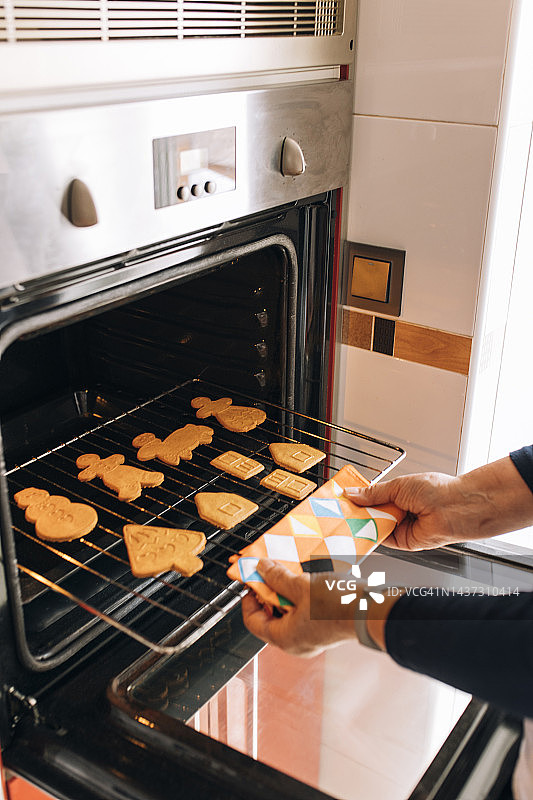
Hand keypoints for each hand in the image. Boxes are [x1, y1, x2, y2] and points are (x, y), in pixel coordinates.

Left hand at [241, 559, 356, 656]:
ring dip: (286, 594)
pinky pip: (303, 615)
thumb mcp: (300, 585)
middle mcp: (295, 643)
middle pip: (270, 617)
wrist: (370, 612)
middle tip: (270, 575)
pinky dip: (300, 599)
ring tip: (291, 575)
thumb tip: (262, 569)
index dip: (248, 599)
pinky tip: (307, 583)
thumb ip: (277, 577)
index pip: (252, 621)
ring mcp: (310, 639)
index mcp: (283, 638)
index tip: (251, 581)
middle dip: (269, 594)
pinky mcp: (323, 631)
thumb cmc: (336, 605)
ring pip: (288, 615)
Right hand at [345, 456, 532, 549]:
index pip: (372, 497)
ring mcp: (401, 527)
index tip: (341, 497)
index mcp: (400, 494)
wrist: (456, 507)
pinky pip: (381, 539)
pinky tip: (357, 530)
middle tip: (336, 510)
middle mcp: (400, 511)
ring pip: (373, 527)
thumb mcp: (398, 486)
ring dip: (359, 524)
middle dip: (354, 512)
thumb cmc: (436, 490)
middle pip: (370, 514)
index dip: (357, 498)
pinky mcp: (403, 542)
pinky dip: (368, 535)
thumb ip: (373, 493)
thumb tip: (352, 494)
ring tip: (342, 518)